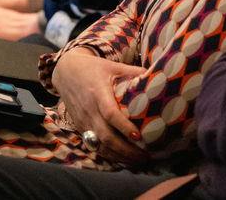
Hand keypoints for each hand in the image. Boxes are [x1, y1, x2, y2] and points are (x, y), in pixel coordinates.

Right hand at [53, 49, 148, 165]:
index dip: (124, 127)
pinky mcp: (81, 128)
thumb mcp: (113, 66)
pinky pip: (95, 146)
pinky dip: (109, 155)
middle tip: (145, 155)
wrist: (66, 72)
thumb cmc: (93, 68)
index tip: (138, 136)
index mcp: (98, 93)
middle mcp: (89, 109)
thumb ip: (134, 72)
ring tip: (138, 160)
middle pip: (105, 136)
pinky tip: (123, 158)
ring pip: (100, 145)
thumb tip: (159, 76)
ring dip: (119, 156)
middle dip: (126, 150)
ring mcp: (83, 121)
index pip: (110, 114)